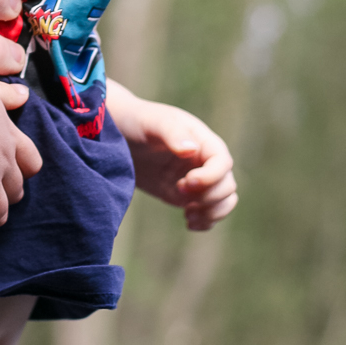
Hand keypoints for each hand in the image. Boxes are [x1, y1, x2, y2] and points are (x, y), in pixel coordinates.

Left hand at [105, 80, 237, 230]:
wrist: (118, 135)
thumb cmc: (137, 122)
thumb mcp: (152, 122)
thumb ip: (172, 132)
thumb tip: (192, 150)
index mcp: (202, 140)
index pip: (223, 162)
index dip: (212, 176)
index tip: (188, 181)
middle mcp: (205, 161)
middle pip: (227, 185)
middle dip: (210, 196)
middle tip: (179, 191)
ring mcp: (198, 180)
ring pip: (224, 201)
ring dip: (212, 212)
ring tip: (188, 214)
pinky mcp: (186, 195)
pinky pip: (209, 212)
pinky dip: (206, 222)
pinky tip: (188, 222)